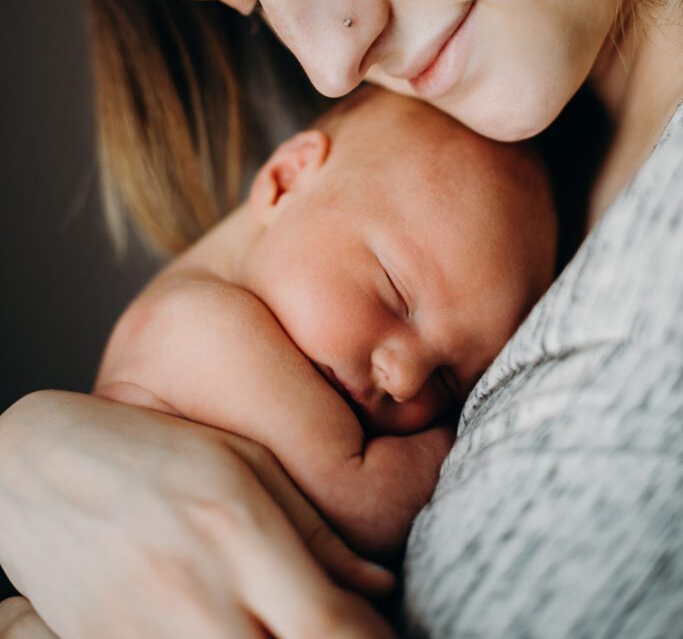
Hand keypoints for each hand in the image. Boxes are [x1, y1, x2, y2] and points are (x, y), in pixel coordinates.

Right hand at [0, 391, 395, 638]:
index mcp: (238, 531)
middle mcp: (200, 596)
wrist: (40, 470)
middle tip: (335, 627)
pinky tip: (238, 630)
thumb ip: (315, 527)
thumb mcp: (242, 463)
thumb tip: (375, 586)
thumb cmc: (151, 452)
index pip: (334, 628)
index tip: (377, 628)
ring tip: (283, 625)